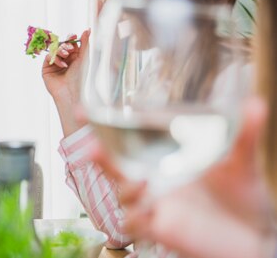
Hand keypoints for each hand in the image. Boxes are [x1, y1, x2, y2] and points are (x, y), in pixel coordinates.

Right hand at [42, 29, 89, 100]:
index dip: (71, 39)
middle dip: (66, 45)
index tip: (74, 36)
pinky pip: (48, 56)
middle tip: (70, 49)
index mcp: (74, 58)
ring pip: (54, 49)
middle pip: (61, 45)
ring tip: (66, 56)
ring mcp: (55, 64)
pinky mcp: (46, 68)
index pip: (71, 44)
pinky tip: (62, 65)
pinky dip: (55, 58)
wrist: (70, 92)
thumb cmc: (79, 77)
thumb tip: (88, 29)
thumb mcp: (84, 58)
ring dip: (60, 50)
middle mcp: (64, 60)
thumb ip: (85, 43)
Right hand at [91, 97, 275, 257]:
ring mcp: (156, 203)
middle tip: (93, 145)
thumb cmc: (243, 197)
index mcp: (164, 157)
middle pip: (114, 164)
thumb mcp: (242, 163)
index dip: (102, 124)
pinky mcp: (162, 228)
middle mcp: (154, 178)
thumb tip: (257, 104)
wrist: (253, 237)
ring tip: (141, 183)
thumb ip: (245, 135)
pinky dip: (136, 218)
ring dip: (124, 188)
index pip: (128, 137)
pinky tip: (149, 213)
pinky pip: (135, 224)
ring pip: (122, 194)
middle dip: (98, 154)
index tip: (84, 111)